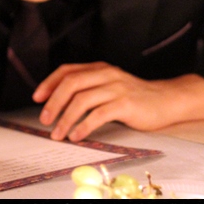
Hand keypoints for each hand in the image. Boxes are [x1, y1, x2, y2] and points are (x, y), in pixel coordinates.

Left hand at [32, 62, 179, 141]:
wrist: (167, 100)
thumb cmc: (135, 97)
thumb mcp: (110, 86)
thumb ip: (90, 88)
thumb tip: (59, 102)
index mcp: (100, 68)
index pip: (67, 70)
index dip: (49, 83)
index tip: (37, 98)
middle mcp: (106, 74)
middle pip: (71, 83)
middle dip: (53, 102)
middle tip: (45, 119)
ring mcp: (116, 88)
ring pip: (82, 100)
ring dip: (66, 118)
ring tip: (59, 134)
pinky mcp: (126, 104)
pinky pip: (99, 114)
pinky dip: (84, 126)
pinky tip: (77, 135)